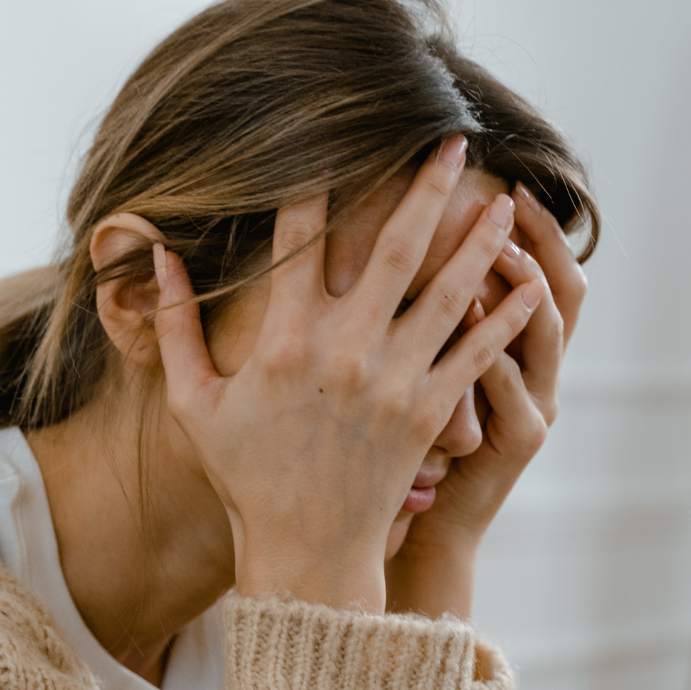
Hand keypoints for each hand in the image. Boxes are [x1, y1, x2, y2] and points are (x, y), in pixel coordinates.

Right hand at [153, 142, 547, 613]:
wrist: (305, 551)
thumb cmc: (246, 477)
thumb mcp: (193, 405)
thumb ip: (173, 329)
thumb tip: (159, 257)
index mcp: (285, 339)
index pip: (302, 235)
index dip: (318, 179)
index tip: (335, 138)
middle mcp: (346, 348)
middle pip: (395, 245)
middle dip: (426, 185)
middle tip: (453, 140)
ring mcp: (394, 380)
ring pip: (449, 291)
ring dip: (480, 239)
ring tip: (506, 200)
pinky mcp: (429, 413)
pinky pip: (476, 354)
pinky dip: (507, 318)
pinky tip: (531, 286)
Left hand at [385, 183, 587, 618]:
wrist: (426, 524)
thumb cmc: (416, 447)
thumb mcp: (430, 376)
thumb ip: (428, 320)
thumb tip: (392, 246)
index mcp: (518, 350)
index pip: (538, 272)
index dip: (533, 228)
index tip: (502, 179)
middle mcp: (538, 371)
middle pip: (562, 289)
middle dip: (540, 239)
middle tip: (508, 194)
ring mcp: (535, 405)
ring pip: (547, 332)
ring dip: (524, 285)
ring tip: (496, 245)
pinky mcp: (519, 440)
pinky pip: (514, 388)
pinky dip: (497, 349)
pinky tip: (470, 315)